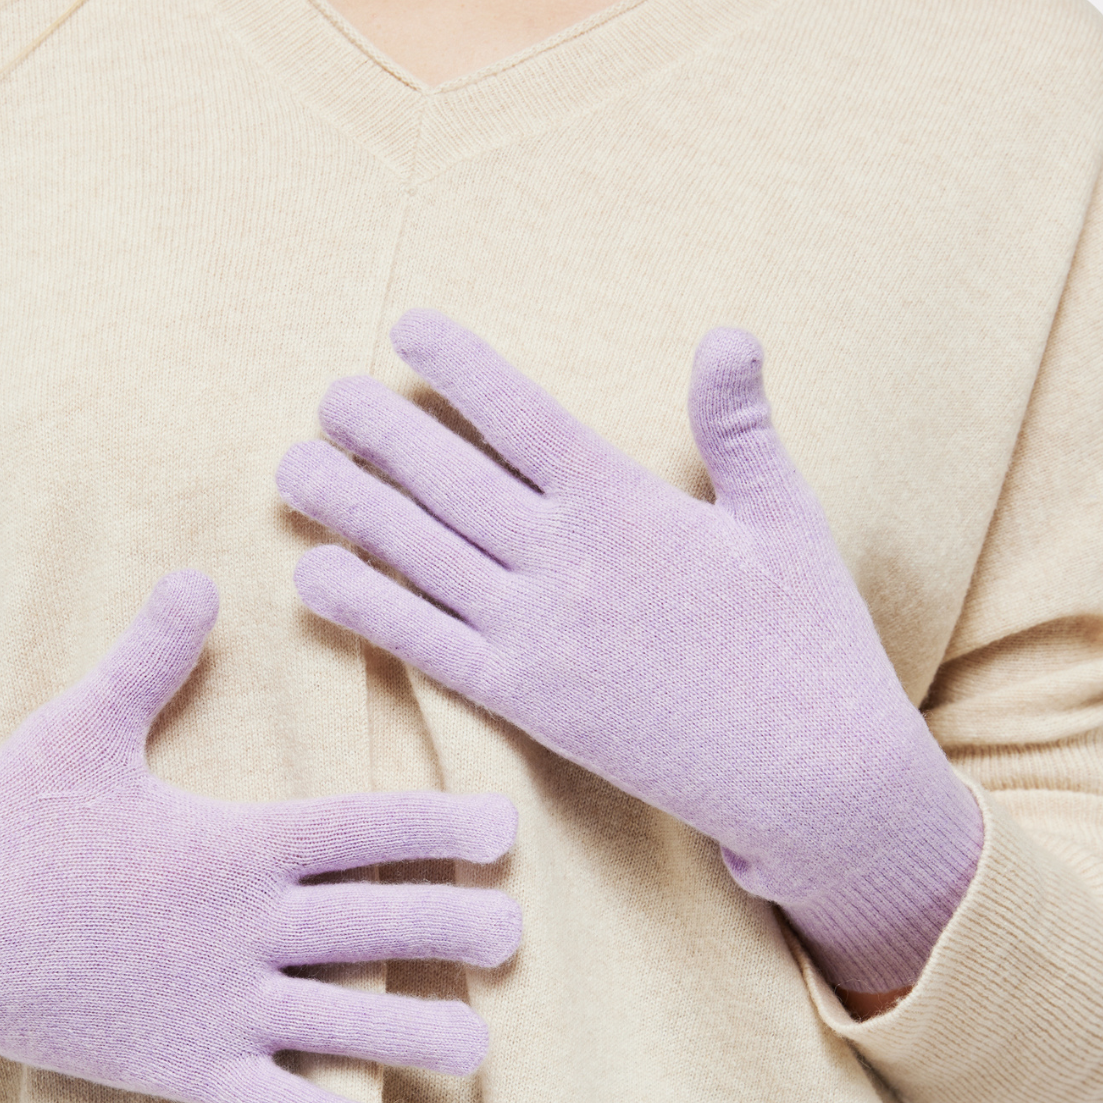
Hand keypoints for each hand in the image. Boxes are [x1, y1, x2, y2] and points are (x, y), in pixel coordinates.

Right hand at [0, 571, 520, 1102]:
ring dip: (414, 1037)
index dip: (439, 829)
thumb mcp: (78, 730)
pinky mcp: (177, 1068)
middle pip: (371, 927)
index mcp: (227, 845)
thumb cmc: (4, 822)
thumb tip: (197, 574)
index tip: (507, 831)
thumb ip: (150, 660)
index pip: (357, 830)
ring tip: (480, 1051)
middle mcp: (236, 928)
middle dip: (454, 930)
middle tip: (519, 935)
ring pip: (339, 1025)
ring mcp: (211, 1006)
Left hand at [276, 310, 981, 994]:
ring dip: (350, 507)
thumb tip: (729, 332)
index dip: (458, 368)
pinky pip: (428, 647)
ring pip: (422, 556)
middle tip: (326, 397)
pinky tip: (313, 576)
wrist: (810, 773)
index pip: (522, 416)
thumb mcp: (785, 518)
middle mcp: (569, 562)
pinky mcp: (528, 703)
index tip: (405, 329)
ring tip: (292, 467)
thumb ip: (739, 427)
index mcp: (628, 504)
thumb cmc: (808, 639)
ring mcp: (541, 635)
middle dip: (380, 432)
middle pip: (450, 479)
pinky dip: (366, 611)